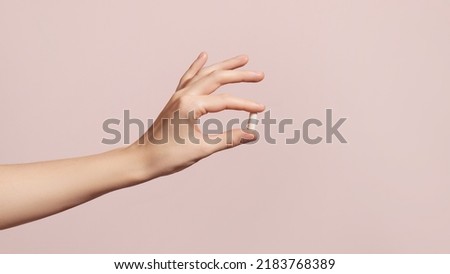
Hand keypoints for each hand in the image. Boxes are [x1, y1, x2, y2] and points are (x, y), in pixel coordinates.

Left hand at [128, 52, 264, 179]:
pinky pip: (189, 77)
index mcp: (191, 106)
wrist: (142, 159)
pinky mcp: (175, 99)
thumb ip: (229, 139)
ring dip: (224, 66)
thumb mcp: (202, 148)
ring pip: (205, 74)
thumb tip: (252, 134)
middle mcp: (184, 95)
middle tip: (259, 75)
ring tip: (242, 59)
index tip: (260, 110)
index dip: (245, 105)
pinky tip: (204, 56)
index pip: (225, 101)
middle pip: (217, 78)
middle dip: (240, 75)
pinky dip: (198, 67)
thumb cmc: (168, 156)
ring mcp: (178, 95)